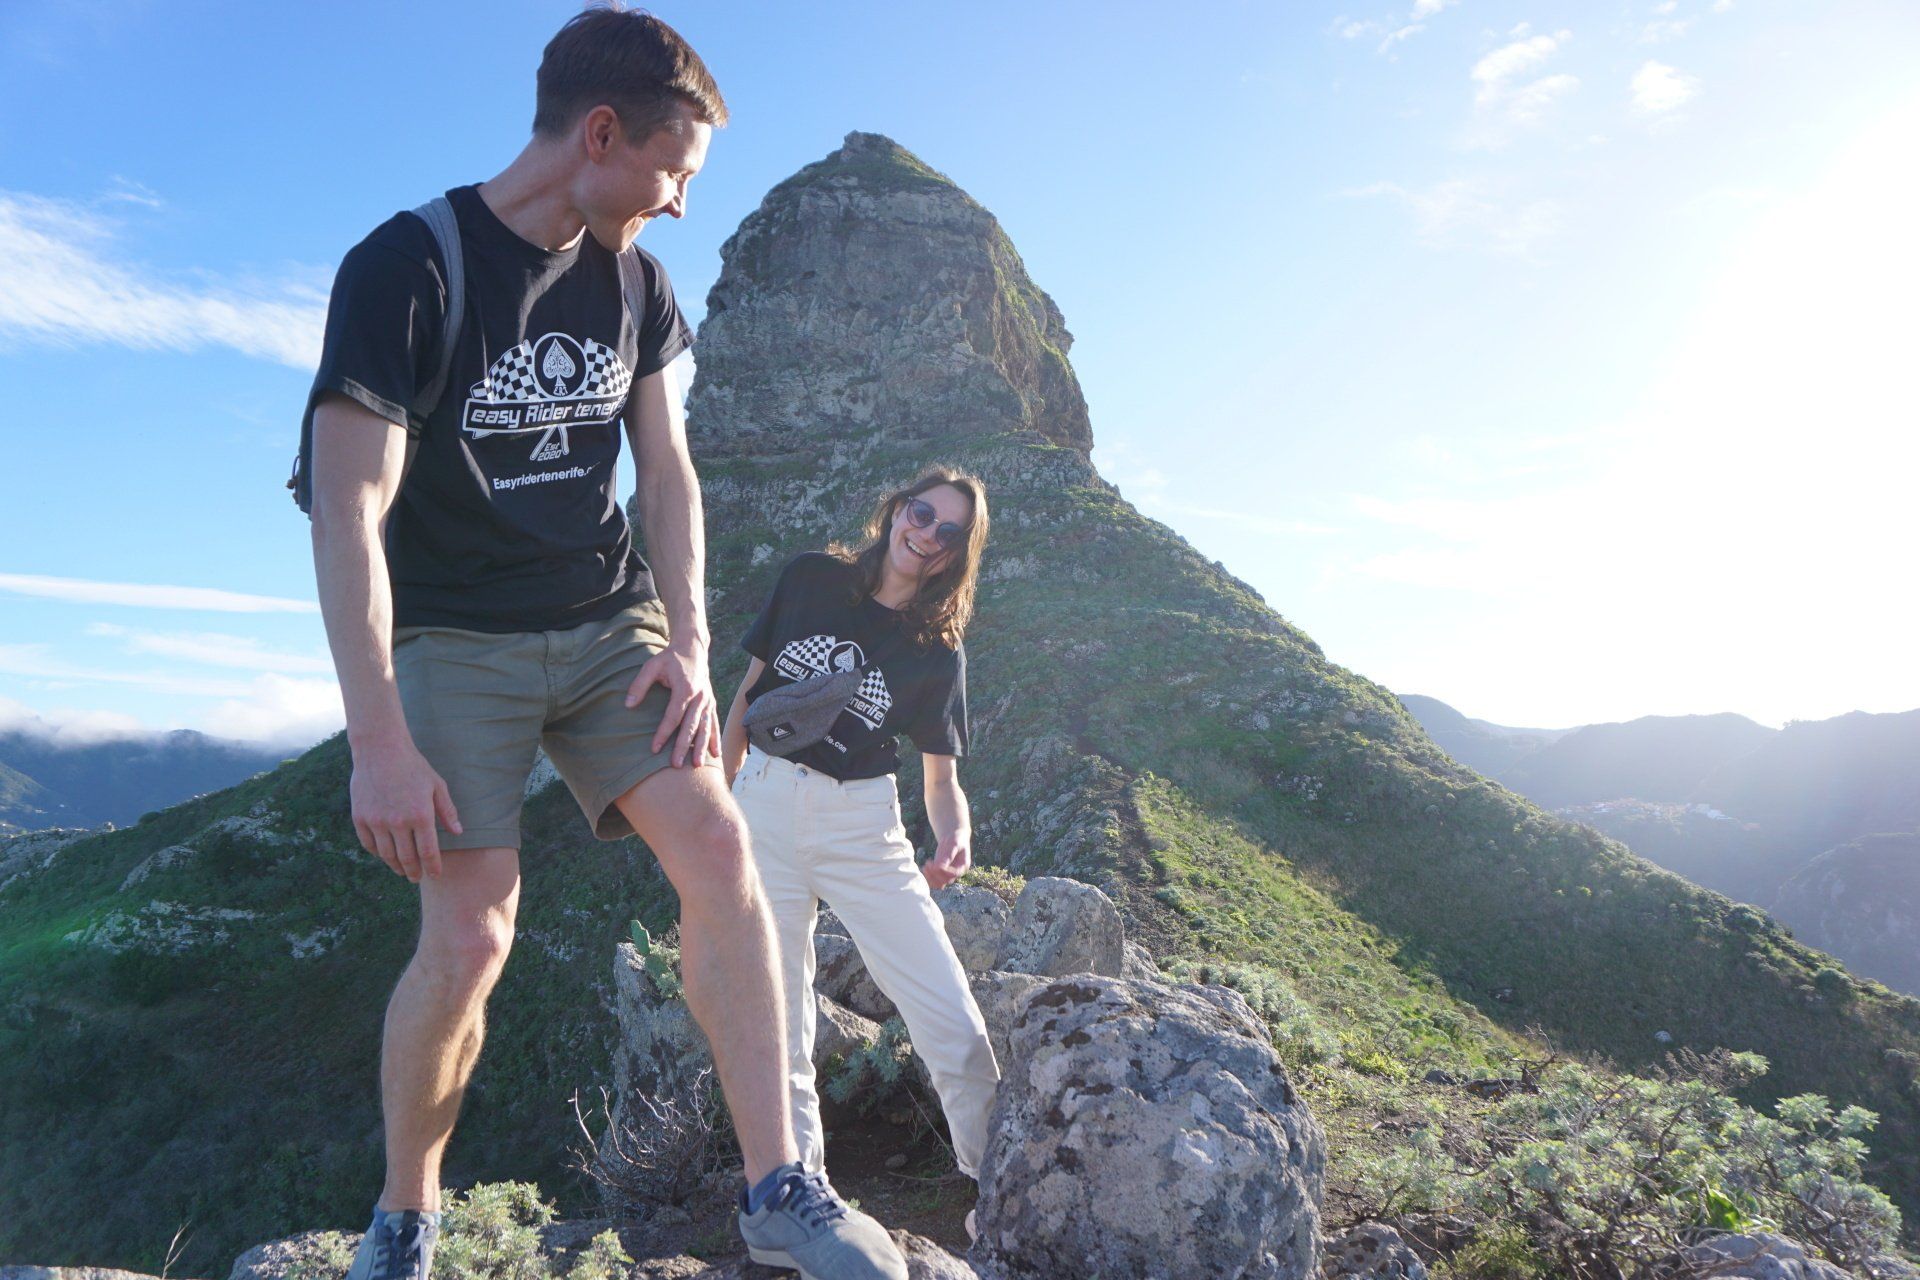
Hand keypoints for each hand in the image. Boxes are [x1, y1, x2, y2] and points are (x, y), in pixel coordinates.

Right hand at [350, 739, 461, 881]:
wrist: (380, 750)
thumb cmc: (413, 766)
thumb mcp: (436, 785)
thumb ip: (447, 811)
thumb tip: (458, 832)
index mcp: (421, 815)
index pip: (429, 852)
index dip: (433, 867)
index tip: (436, 875)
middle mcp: (398, 822)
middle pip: (407, 858)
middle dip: (414, 872)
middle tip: (417, 878)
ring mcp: (377, 821)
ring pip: (387, 855)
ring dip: (396, 866)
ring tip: (402, 870)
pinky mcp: (360, 818)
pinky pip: (369, 844)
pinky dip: (378, 853)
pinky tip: (385, 855)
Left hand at [624, 640, 720, 767]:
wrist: (693, 649)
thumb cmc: (670, 658)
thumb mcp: (652, 666)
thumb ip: (639, 685)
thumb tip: (628, 705)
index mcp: (685, 688)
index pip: (673, 716)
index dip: (663, 733)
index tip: (654, 748)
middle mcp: (700, 697)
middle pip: (691, 726)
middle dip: (683, 747)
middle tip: (675, 765)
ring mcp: (708, 701)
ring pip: (706, 728)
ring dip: (702, 747)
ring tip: (698, 765)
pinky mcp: (712, 703)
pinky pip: (714, 724)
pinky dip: (715, 739)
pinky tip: (715, 755)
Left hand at [921, 832, 971, 890]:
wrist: (954, 838)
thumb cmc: (955, 839)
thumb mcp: (953, 844)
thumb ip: (948, 855)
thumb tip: (939, 867)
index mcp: (963, 865)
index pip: (955, 873)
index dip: (945, 871)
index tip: (935, 865)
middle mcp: (957, 872)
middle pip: (947, 880)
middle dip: (936, 874)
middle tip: (928, 864)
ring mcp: (949, 874)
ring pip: (940, 884)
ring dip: (931, 878)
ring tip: (924, 867)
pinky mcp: (941, 874)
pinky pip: (935, 881)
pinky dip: (929, 878)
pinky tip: (924, 868)